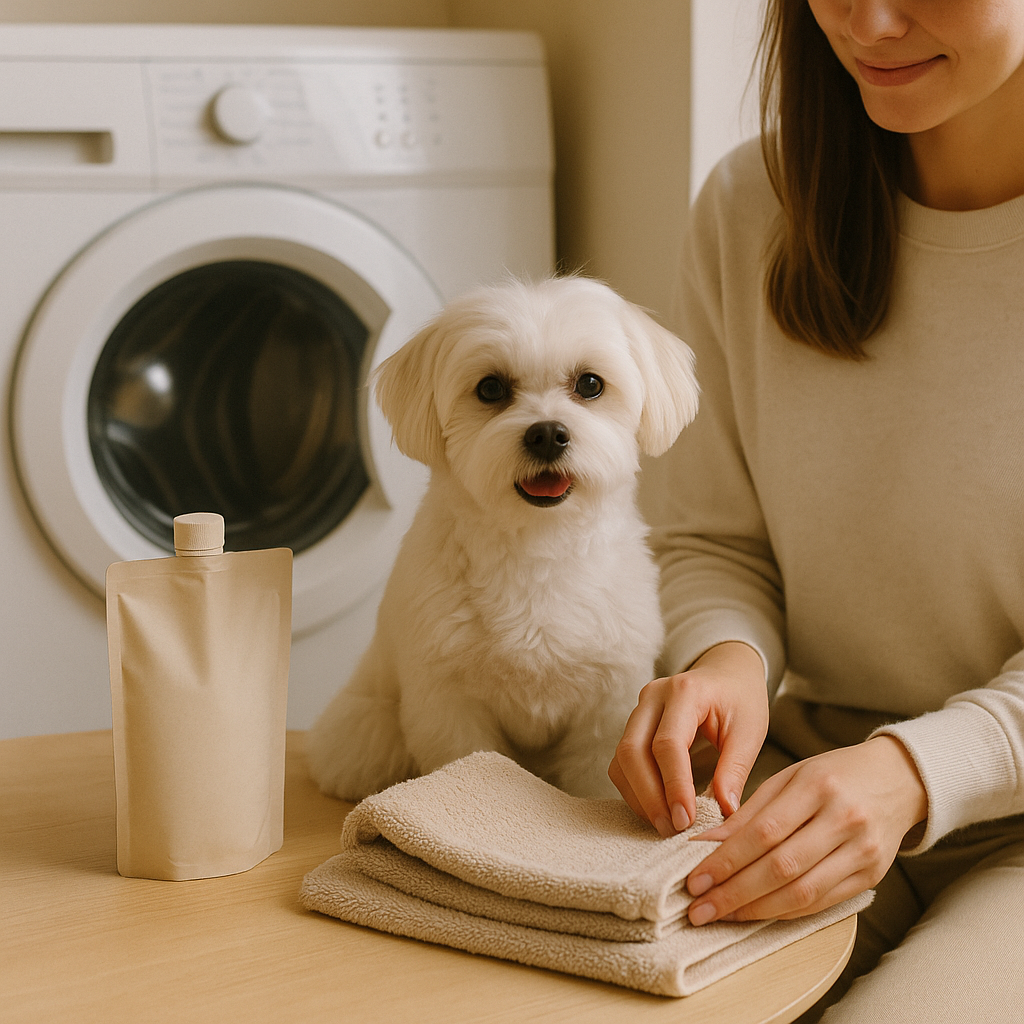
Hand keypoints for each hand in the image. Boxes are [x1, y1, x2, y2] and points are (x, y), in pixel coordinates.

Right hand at [608, 642, 768, 837]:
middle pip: (632, 750)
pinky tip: (657, 809)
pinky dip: (635, 790)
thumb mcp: (750, 731)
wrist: (727, 674)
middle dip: (649, 796)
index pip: (668, 743)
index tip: (686, 819)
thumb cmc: (740, 700)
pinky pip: (622, 762)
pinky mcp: (633, 725)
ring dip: (639, 796)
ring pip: (621, 758)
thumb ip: (735, 769)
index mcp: (685, 692)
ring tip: (666, 826)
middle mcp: (653, 696)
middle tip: (672, 829)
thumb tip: (724, 812)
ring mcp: (638, 709)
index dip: (674, 785)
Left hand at [685, 735, 927, 924]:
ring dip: (756, 909)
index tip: (695, 879)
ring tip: (721, 915)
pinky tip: (757, 913)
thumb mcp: (790, 777)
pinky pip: (822, 902)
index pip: (764, 831)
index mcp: (817, 786)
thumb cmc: (834, 774)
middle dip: (734, 892)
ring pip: (802, 892)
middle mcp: (843, 819)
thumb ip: (749, 812)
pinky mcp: (872, 875)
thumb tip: (706, 845)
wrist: (899, 779)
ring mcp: (862, 851)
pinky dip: (785, 911)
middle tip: (699, 907)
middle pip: (781, 867)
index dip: (726, 860)